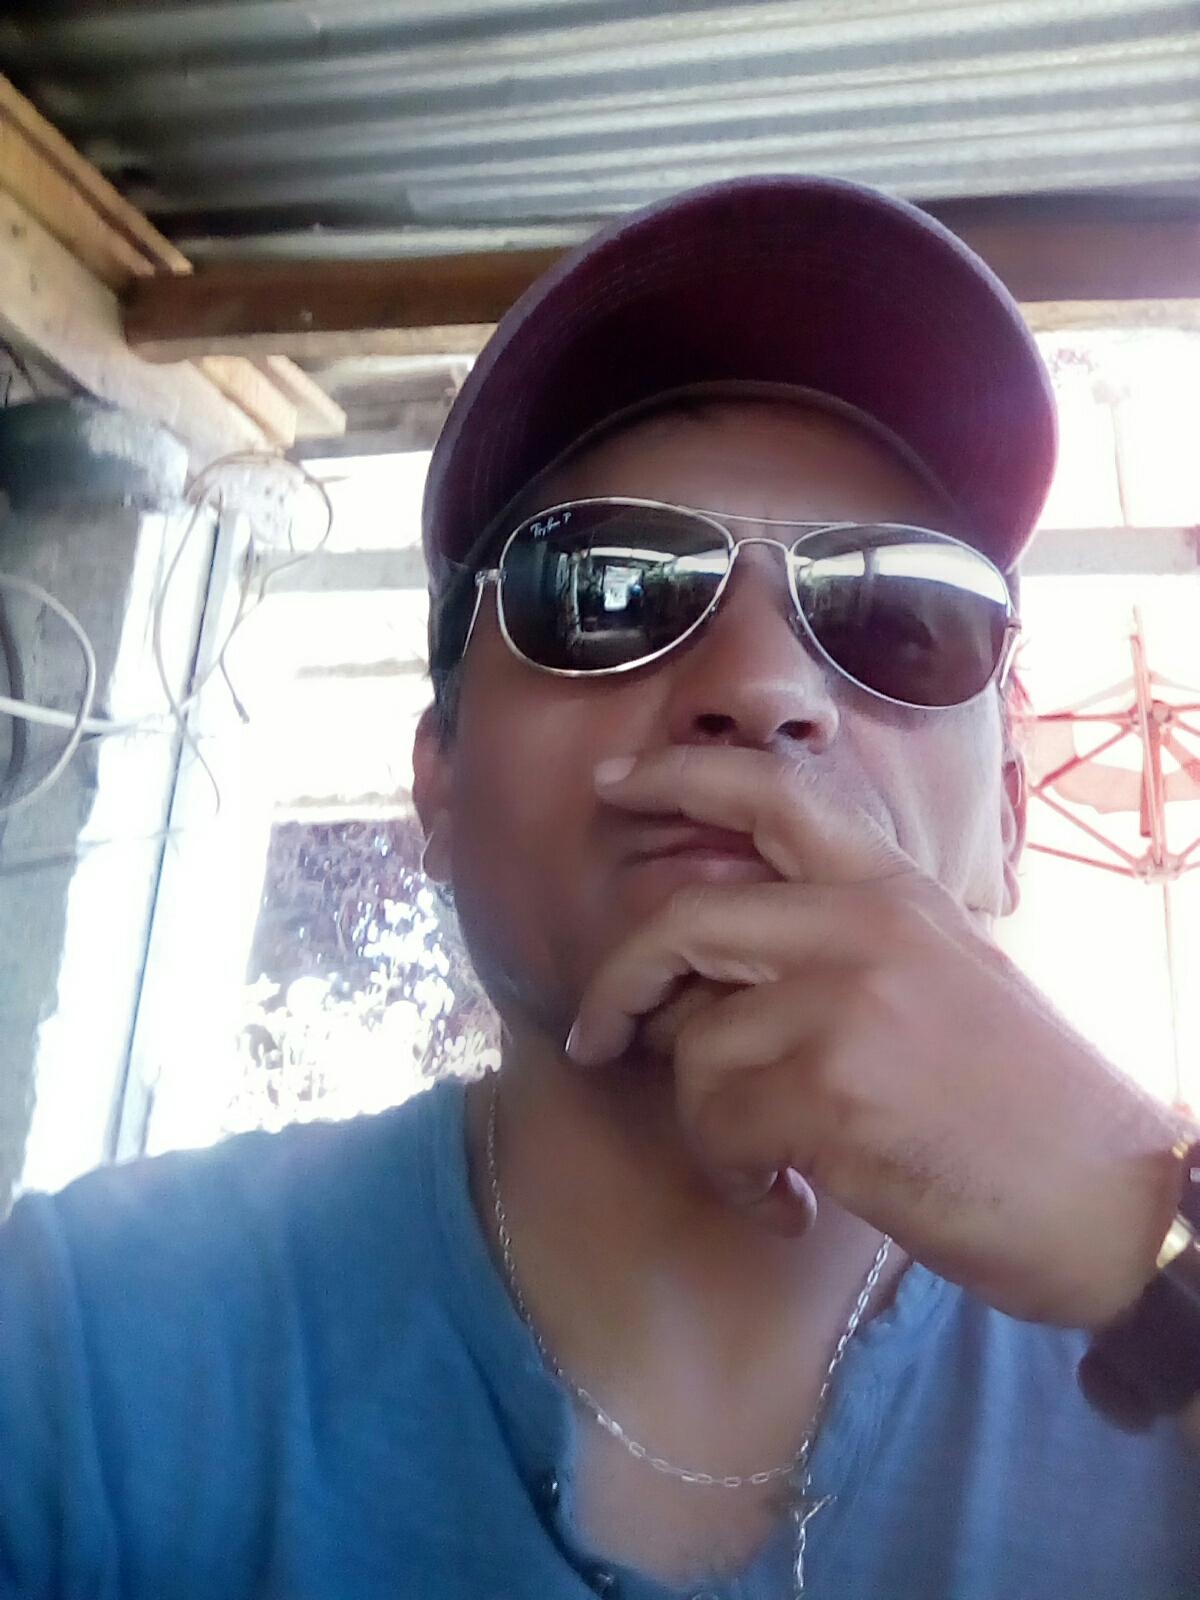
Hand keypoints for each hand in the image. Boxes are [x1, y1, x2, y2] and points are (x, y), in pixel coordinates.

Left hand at [569, 746, 1189, 1328]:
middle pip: (684, 921)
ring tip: (765, 1166)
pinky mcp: (831, 1093)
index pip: (771, 793)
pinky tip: (787, 1203)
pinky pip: (715, 1126)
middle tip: (597, 1036)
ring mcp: (846, 1004)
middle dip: (617, 984)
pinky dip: (732, 1177)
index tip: (612, 785)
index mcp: (896, 890)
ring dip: (706, 1123)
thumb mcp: (944, 979)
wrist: (1115, 1203)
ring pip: (693, 1045)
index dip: (678, 776)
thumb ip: (840, 952)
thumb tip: (714, 981)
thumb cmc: (1027, 1106)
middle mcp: (865, 926)